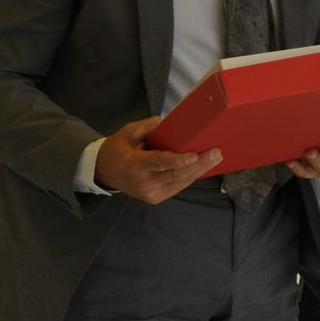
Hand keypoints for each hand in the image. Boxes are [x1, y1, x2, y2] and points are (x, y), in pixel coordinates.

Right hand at [95, 116, 221, 203]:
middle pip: (176, 174)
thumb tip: (165, 123)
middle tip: (216, 153)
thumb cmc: (116, 150)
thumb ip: (146, 127)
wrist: (103, 173)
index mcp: (134, 165)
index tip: (194, 155)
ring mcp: (151, 193)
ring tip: (215, 158)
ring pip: (180, 181)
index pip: (159, 163)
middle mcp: (144, 182)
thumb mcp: (126, 133)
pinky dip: (191, 176)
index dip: (178, 161)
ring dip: (200, 170)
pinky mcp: (157, 197)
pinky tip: (203, 166)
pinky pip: (178, 186)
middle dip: (199, 164)